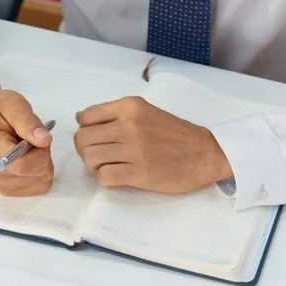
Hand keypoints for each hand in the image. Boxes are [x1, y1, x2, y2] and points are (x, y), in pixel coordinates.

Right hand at [0, 67, 53, 196]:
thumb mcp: (13, 105)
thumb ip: (28, 122)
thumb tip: (44, 140)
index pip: (22, 165)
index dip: (41, 152)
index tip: (40, 137)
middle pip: (33, 174)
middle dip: (43, 155)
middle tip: (33, 139)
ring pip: (39, 182)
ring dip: (42, 164)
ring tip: (29, 149)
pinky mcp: (5, 189)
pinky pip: (36, 187)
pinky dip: (39, 173)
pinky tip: (28, 159)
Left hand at [73, 97, 231, 192]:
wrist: (205, 153)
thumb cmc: (175, 135)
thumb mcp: (145, 113)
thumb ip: (115, 114)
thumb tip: (80, 118)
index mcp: (130, 107)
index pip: (86, 117)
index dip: (85, 130)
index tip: (97, 138)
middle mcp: (129, 125)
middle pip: (83, 139)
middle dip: (86, 150)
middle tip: (100, 156)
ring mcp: (134, 149)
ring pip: (90, 158)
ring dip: (94, 166)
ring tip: (109, 166)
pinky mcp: (139, 172)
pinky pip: (104, 176)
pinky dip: (105, 179)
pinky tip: (117, 176)